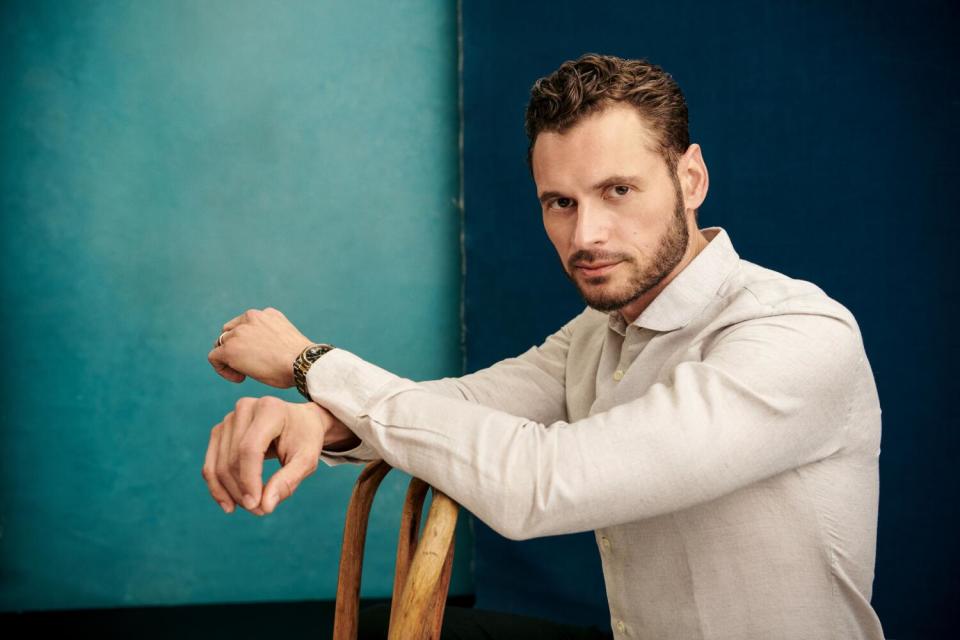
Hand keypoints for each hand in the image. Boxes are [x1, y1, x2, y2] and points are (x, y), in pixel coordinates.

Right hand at [202, 396, 334, 514]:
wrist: (300, 422)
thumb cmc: (305, 439)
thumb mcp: (307, 459)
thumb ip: (289, 480)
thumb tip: (265, 506)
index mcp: (269, 409)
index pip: (250, 449)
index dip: (249, 480)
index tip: (257, 506)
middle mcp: (244, 408)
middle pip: (233, 459)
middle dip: (243, 491)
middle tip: (262, 511)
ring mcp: (228, 419)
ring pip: (219, 465)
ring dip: (232, 493)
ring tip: (252, 508)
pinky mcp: (220, 431)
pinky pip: (211, 464)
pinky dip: (218, 487)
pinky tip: (228, 504)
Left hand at [208, 307, 312, 387]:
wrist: (303, 363)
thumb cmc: (301, 360)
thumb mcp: (286, 340)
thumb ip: (272, 338)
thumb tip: (267, 353)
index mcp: (266, 314)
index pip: (246, 325)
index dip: (247, 342)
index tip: (259, 357)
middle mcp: (251, 317)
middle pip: (230, 333)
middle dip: (237, 349)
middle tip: (250, 366)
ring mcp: (239, 332)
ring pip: (221, 345)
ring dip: (230, 359)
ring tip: (243, 374)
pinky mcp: (230, 348)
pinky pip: (214, 357)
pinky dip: (223, 369)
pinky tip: (239, 378)